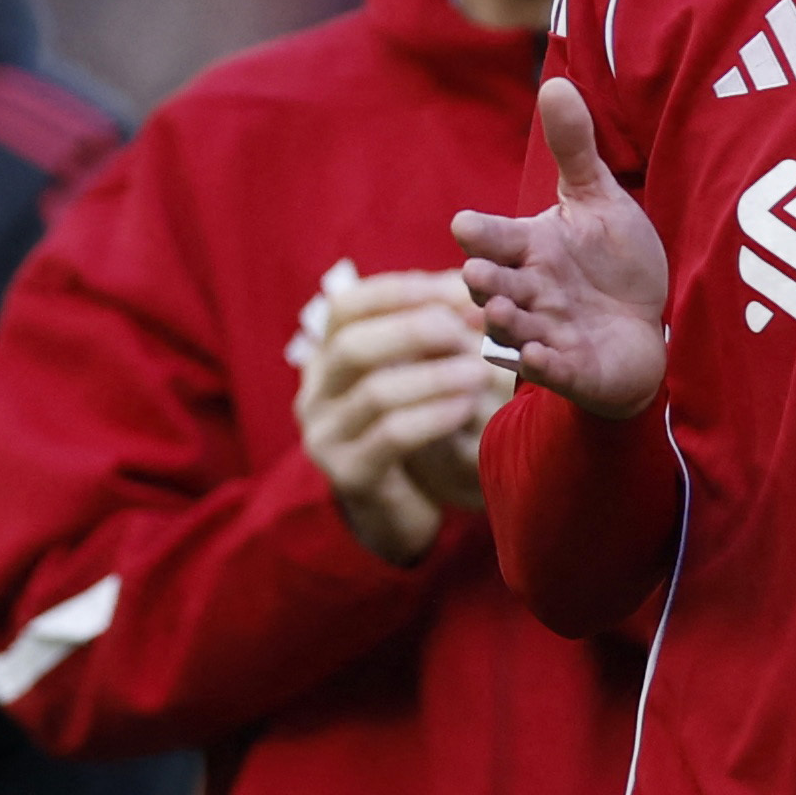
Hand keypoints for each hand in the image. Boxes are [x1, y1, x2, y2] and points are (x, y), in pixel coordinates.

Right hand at [291, 264, 506, 564]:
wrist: (396, 511)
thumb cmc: (414, 428)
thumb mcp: (415, 373)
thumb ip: (433, 330)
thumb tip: (475, 283)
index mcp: (327, 357)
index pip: (348, 306)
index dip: (402, 291)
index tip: (457, 287)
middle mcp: (315, 393)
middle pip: (352, 344)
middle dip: (416, 330)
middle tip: (469, 328)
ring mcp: (326, 436)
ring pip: (374, 392)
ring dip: (435, 375)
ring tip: (480, 370)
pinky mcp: (349, 475)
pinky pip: (390, 437)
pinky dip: (433, 415)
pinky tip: (465, 406)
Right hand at [456, 79, 671, 418]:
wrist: (646, 329)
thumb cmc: (612, 265)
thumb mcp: (598, 201)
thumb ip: (575, 149)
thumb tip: (556, 83)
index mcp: (529, 249)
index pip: (494, 238)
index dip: (480, 233)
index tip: (466, 225)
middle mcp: (530, 291)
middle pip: (495, 284)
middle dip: (484, 281)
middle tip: (477, 274)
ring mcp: (547, 332)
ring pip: (515, 327)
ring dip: (506, 321)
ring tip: (500, 312)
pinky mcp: (573, 369)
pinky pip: (554, 369)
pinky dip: (544, 364)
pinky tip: (539, 357)